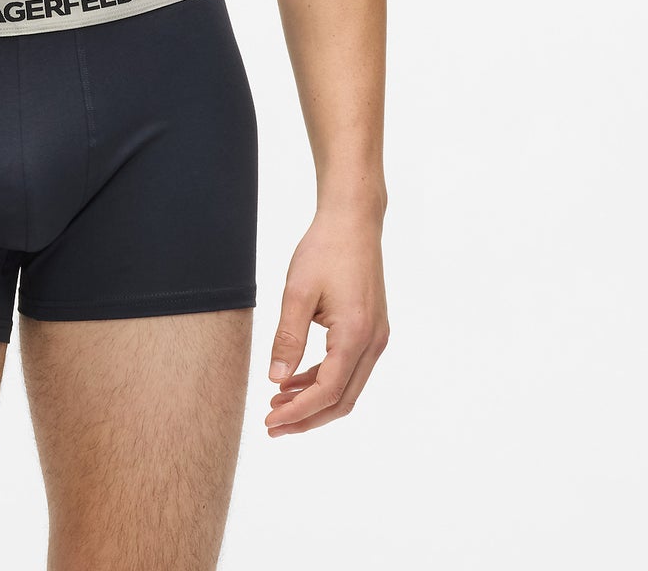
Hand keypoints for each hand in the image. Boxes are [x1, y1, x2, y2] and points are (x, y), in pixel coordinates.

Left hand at [263, 205, 388, 435]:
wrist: (353, 221)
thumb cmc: (324, 249)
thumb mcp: (297, 292)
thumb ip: (288, 338)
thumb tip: (276, 379)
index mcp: (356, 335)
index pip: (328, 391)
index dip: (299, 412)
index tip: (271, 421)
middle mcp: (373, 342)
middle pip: (342, 399)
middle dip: (307, 417)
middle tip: (272, 425)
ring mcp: (377, 337)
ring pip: (347, 387)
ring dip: (314, 400)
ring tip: (277, 405)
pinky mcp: (372, 330)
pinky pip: (349, 368)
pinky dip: (323, 379)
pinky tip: (294, 379)